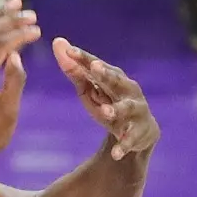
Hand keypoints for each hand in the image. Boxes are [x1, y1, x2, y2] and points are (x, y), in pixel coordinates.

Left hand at [52, 38, 158, 161]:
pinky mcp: (140, 133)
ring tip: (105, 112)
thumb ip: (74, 70)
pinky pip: (131, 139)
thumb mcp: (90, 90)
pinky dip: (123, 146)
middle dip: (106, 74)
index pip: (96, 65)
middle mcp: (128, 90)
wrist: (139, 133)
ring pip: (126, 109)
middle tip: (94, 67)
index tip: (68, 50)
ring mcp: (136, 111)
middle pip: (116, 80)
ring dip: (116, 110)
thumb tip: (57, 42)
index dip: (83, 57)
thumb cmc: (109, 104)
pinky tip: (115, 154)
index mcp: (114, 77)